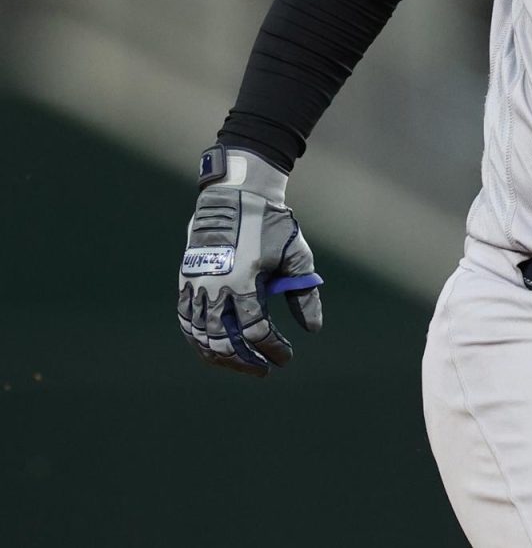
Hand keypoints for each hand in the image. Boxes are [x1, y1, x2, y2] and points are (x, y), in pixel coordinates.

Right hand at [177, 146, 322, 376]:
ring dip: (220, 355)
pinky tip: (213, 346)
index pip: (257, 332)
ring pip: (200, 336)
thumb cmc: (271, 222)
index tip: (286, 358)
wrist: (235, 194)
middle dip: (246, 361)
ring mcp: (196, 284)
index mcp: (244, 282)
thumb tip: (313, 329)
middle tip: (264, 370)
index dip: (273, 350)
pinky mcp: (186, 279)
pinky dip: (198, 338)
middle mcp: (215, 288)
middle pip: (225, 341)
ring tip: (239, 363)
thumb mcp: (296, 254)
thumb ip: (304, 293)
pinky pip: (186, 319)